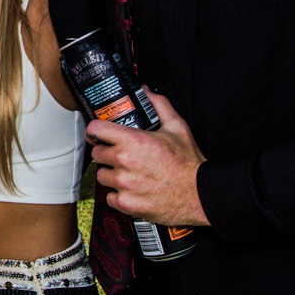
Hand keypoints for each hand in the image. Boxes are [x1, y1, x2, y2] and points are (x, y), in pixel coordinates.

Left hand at [89, 90, 209, 226]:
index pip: (96, 129)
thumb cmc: (188, 163)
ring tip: (128, 174)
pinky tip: (131, 190)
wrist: (198, 195)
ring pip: (101, 175)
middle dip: (106, 152)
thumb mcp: (177, 127)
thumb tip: (147, 92)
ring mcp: (123, 184)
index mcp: (132, 140)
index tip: (98, 134)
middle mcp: (123, 161)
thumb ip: (159, 105)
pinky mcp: (125, 203)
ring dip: (111, 174)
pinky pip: (109, 196)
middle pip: (97, 153)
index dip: (96, 130)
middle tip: (120, 156)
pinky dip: (118, 194)